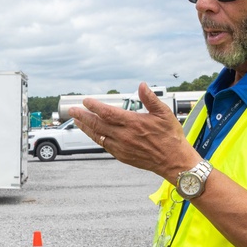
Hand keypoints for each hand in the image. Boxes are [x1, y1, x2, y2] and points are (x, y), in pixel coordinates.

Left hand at [69, 82, 198, 181]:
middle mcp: (124, 136)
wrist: (174, 161)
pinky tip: (91, 133)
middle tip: (72, 110)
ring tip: (76, 120)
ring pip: (98, 136)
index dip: (94, 106)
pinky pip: (104, 145)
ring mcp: (122, 147)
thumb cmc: (171, 136)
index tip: (85, 101)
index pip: (108, 113)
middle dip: (83, 116)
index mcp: (134, 123)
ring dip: (86, 128)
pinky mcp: (122, 156)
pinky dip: (95, 138)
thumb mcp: (164, 113)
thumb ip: (151, 99)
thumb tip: (141, 85)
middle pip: (98, 124)